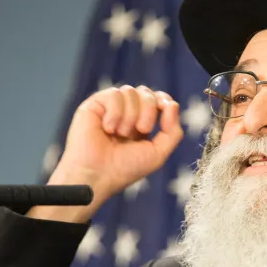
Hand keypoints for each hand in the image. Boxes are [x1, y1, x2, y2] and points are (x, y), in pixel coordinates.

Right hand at [32, 85, 182, 222]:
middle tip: (142, 130)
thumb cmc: (124, 169)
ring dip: (130, 115)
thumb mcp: (157, 154)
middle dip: (149, 109)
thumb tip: (173, 104)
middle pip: (145, 92)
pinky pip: (113, 94)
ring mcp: (109, 108)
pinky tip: (108, 129)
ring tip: (120, 134)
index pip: (155, 98)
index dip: (163, 99)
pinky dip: (116, 112)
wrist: (97, 175)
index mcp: (140, 123)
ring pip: (129, 91)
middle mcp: (125, 113)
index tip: (165, 107)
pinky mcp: (94, 105)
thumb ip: (172, 131)